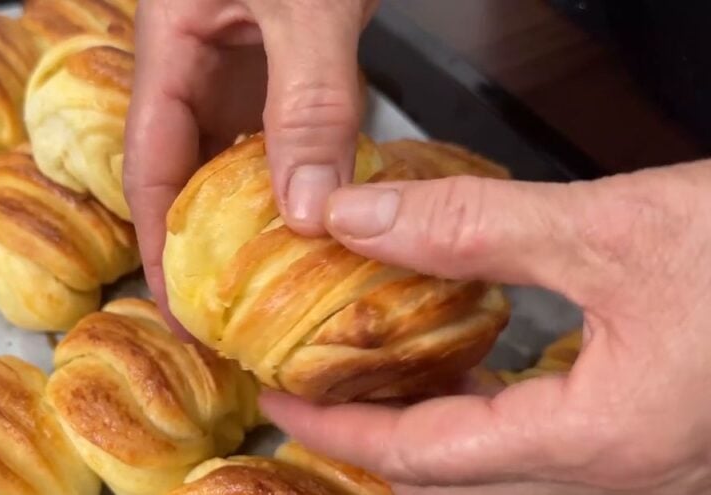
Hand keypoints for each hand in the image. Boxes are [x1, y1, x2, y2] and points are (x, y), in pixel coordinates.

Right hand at [123, 0, 377, 335]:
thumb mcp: (307, 9)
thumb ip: (308, 101)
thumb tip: (307, 212)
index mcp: (169, 50)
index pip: (148, 170)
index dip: (159, 250)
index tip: (182, 316)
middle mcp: (198, 65)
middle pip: (190, 175)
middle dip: (211, 247)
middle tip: (240, 320)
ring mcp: (245, 64)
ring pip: (243, 158)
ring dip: (264, 215)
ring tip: (284, 284)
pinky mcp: (290, 58)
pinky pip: (290, 132)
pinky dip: (307, 175)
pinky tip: (329, 215)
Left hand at [259, 160, 710, 493]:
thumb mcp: (616, 228)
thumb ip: (476, 229)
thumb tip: (359, 218)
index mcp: (606, 443)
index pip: (428, 460)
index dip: (343, 432)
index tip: (284, 402)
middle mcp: (630, 475)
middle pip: (462, 479)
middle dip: (381, 437)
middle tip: (322, 388)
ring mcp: (656, 466)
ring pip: (512, 468)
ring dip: (442, 427)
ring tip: (388, 374)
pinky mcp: (674, 437)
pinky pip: (562, 446)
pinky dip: (503, 413)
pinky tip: (488, 366)